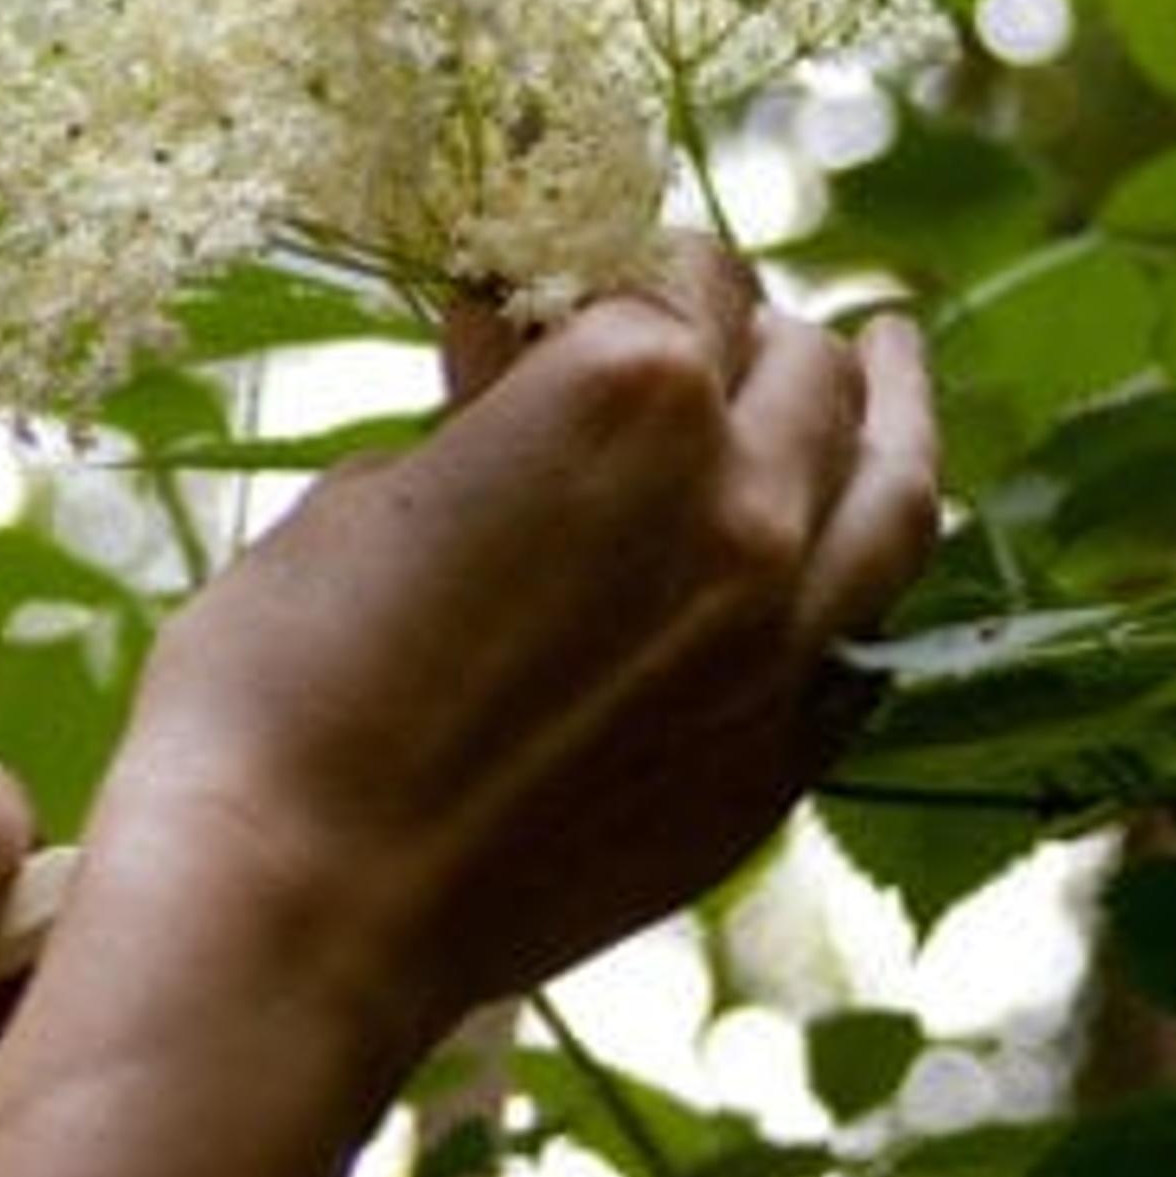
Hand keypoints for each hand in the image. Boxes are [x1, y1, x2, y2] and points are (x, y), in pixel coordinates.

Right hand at [88, 240, 937, 1057]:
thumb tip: (514, 357)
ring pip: (894, 490)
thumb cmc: (281, 683)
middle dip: (752, 327)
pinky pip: (872, 639)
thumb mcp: (366, 495)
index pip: (671, 282)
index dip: (620, 272)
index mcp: (631, 389)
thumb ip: (480, 416)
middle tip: (719, 321)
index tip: (584, 285)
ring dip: (890, 410)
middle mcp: (742, 498)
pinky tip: (854, 547)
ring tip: (888, 361)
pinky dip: (866, 572)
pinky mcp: (778, 761)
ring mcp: (782, 642)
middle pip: (799, 367)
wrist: (301, 904)